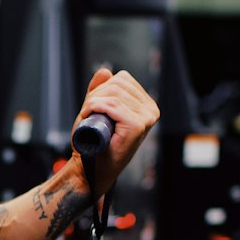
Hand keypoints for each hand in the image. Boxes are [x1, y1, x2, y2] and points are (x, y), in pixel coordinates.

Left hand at [70, 68, 158, 194]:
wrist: (91, 168)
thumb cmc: (95, 143)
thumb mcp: (97, 110)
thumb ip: (101, 91)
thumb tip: (105, 71)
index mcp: (146, 105)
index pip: (123, 79)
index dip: (102, 88)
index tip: (94, 106)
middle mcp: (151, 110)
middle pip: (117, 84)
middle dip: (96, 95)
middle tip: (90, 114)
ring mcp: (146, 118)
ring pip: (113, 93)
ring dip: (93, 102)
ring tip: (91, 118)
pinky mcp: (137, 125)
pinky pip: (111, 104)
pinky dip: (94, 107)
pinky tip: (89, 117)